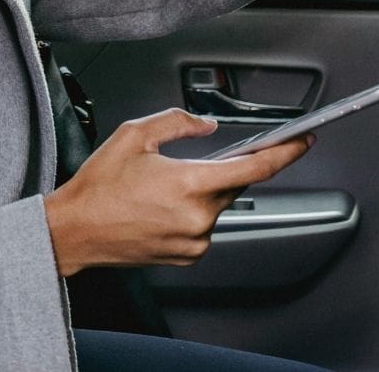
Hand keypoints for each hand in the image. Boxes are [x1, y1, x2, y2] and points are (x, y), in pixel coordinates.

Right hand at [43, 108, 311, 276]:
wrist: (75, 230)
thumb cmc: (98, 186)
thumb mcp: (134, 135)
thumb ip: (177, 122)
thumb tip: (206, 125)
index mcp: (190, 184)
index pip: (255, 168)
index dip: (285, 153)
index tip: (303, 142)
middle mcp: (198, 217)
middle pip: (230, 185)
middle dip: (216, 168)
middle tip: (182, 162)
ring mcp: (194, 240)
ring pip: (215, 206)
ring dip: (199, 191)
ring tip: (158, 187)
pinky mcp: (186, 255)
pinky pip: (202, 225)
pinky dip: (190, 211)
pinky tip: (158, 205)